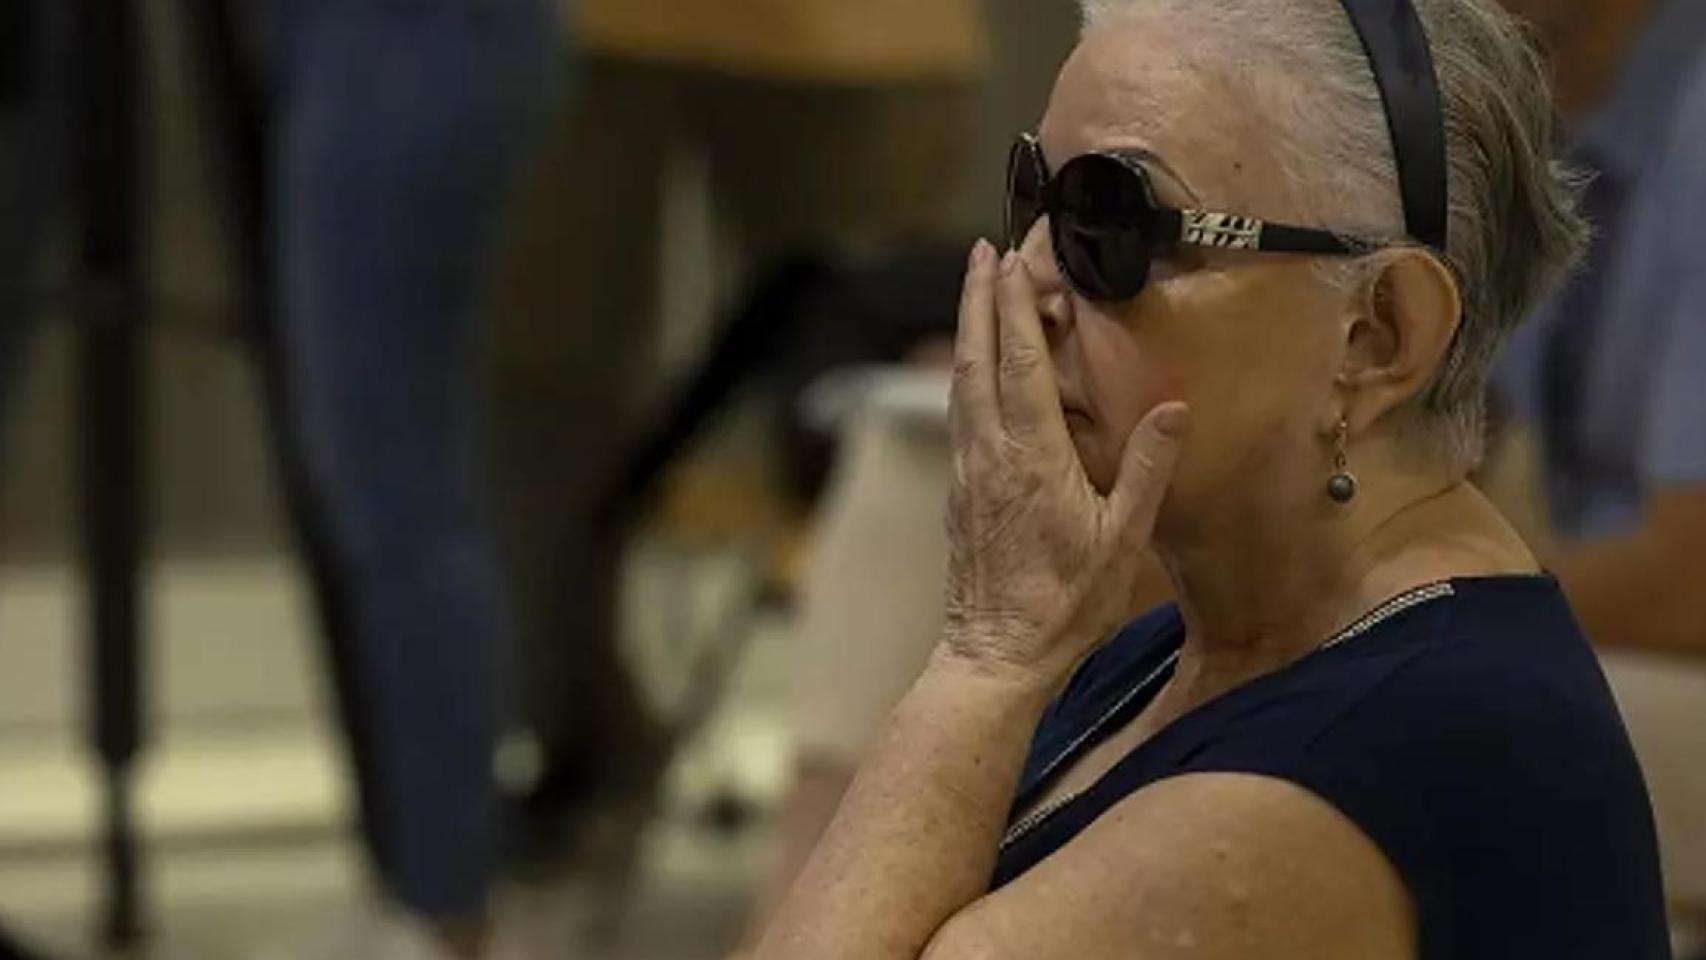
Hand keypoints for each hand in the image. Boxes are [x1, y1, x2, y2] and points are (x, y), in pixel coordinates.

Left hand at [941, 242, 1189, 682]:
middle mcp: (989, 451)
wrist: (995, 654)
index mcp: (1030, 454)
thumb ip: (1148, 470)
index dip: (1013, 302)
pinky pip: (961, 413)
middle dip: (979, 298)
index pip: (1018, 359)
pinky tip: (977, 371)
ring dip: (969, 330)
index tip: (1011, 255)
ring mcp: (969, 470)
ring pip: (962, 383)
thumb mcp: (1122, 540)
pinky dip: (968, 373)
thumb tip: (1175, 407)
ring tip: (978, 292)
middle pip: (977, 356)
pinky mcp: (961, 490)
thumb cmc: (1065, 604)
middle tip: (983, 250)